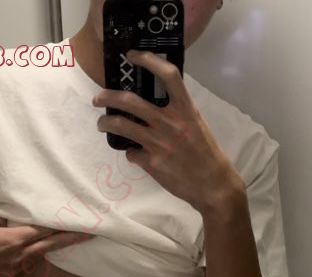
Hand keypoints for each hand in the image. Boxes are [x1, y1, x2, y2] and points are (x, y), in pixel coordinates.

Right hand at [0, 210, 94, 276]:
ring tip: (52, 242)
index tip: (78, 224)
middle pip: (47, 247)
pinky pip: (15, 267)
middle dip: (68, 241)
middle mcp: (17, 257)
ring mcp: (10, 271)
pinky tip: (13, 255)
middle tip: (88, 236)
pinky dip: (18, 260)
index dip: (61, 226)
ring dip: (40, 250)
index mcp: (14, 239)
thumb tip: (9, 221)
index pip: (43, 231)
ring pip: (31, 258)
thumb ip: (0, 219)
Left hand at [93, 49, 245, 215]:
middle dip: (108, 97)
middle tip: (98, 98)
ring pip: (121, 126)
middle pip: (130, 101)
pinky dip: (130, 153)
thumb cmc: (206, 154)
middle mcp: (170, 123)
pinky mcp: (152, 163)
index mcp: (186, 109)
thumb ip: (178, 113)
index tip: (132, 55)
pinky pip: (131, 153)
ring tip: (102, 123)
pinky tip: (133, 154)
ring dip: (106, 123)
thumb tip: (155, 107)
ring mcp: (159, 143)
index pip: (168, 75)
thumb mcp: (196, 125)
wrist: (213, 185)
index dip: (148, 60)